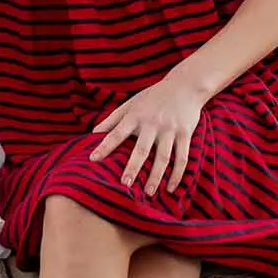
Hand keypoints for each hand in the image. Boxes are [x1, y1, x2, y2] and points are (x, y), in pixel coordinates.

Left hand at [89, 76, 203, 196]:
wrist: (185, 85)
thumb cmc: (153, 97)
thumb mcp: (131, 104)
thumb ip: (112, 119)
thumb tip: (92, 134)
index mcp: (135, 116)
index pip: (117, 133)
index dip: (104, 146)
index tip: (93, 159)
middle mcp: (152, 123)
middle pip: (141, 149)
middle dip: (133, 167)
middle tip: (125, 185)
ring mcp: (170, 129)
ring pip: (163, 157)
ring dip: (156, 176)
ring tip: (149, 193)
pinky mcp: (185, 134)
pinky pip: (182, 158)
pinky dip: (177, 175)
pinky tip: (171, 188)